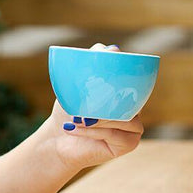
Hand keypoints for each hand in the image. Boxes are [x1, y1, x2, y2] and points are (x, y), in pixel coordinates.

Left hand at [39, 43, 143, 173]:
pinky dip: (93, 131)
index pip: (133, 79)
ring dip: (97, 118)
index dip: (124, 73)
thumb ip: (91, 66)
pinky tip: (74, 128)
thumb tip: (112, 48)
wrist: (58, 140)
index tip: (107, 70)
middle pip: (130, 99)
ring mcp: (134, 127)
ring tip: (76, 118)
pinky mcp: (129, 143)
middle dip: (108, 99)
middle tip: (87, 101)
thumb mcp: (76, 86)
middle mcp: (134, 108)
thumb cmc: (69, 111)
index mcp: (124, 93)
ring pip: (123, 118)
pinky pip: (114, 134)